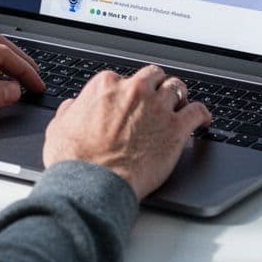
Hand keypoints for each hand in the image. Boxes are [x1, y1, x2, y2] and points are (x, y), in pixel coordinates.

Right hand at [42, 65, 211, 200]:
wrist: (94, 183)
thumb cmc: (75, 160)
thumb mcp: (58, 128)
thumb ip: (69, 111)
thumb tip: (72, 107)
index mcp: (106, 85)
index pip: (122, 78)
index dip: (127, 92)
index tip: (129, 102)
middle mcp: (135, 90)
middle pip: (153, 77)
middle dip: (155, 86)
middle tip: (157, 99)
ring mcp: (157, 107)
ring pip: (177, 88)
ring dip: (179, 95)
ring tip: (181, 103)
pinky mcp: (176, 128)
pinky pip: (197, 111)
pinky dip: (202, 114)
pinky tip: (202, 119)